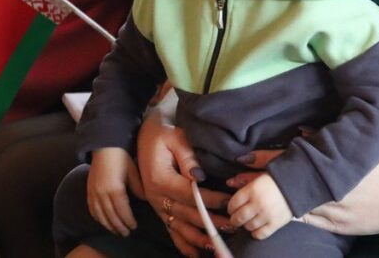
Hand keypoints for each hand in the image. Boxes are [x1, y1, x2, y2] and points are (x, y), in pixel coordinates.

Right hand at [88, 148, 142, 235]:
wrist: (104, 146)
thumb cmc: (122, 156)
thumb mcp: (133, 170)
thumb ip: (138, 187)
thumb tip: (145, 201)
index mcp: (114, 188)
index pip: (122, 210)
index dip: (128, 220)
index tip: (134, 227)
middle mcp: (101, 193)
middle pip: (110, 216)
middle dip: (119, 226)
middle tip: (127, 233)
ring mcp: (93, 192)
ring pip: (100, 215)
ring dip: (108, 225)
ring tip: (117, 231)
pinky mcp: (88, 190)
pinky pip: (92, 209)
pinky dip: (98, 218)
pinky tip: (104, 221)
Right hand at [136, 108, 229, 256]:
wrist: (145, 134)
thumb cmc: (163, 133)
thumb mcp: (175, 138)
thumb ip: (188, 157)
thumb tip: (200, 176)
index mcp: (160, 179)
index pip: (189, 194)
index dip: (210, 200)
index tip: (229, 202)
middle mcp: (156, 196)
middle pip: (187, 213)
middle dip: (210, 222)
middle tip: (233, 225)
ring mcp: (157, 204)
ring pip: (179, 226)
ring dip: (198, 237)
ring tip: (217, 244)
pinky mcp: (159, 208)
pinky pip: (170, 229)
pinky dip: (182, 242)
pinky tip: (195, 253)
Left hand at [228, 174, 291, 239]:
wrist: (299, 184)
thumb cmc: (278, 179)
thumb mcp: (260, 174)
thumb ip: (245, 178)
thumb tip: (229, 182)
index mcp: (253, 189)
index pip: (233, 204)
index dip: (231, 208)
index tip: (233, 209)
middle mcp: (258, 203)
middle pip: (238, 218)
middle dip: (235, 219)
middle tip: (237, 218)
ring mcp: (267, 214)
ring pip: (248, 226)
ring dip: (246, 225)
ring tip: (250, 220)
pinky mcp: (276, 223)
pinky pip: (260, 234)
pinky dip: (256, 233)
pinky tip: (257, 227)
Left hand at [229, 152, 378, 235]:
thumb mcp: (357, 148)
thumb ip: (328, 140)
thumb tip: (301, 132)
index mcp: (328, 168)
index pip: (289, 162)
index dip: (263, 161)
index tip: (241, 159)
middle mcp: (323, 190)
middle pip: (282, 186)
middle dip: (255, 186)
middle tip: (230, 185)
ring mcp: (326, 210)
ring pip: (287, 207)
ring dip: (264, 206)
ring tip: (239, 206)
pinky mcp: (331, 225)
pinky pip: (302, 219)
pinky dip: (283, 218)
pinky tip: (267, 219)